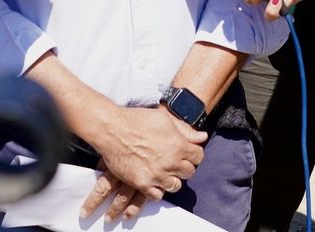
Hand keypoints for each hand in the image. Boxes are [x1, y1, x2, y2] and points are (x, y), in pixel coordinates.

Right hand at [82, 106, 206, 216]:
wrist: (112, 129)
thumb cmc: (137, 120)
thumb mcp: (164, 119)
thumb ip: (185, 130)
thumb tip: (202, 137)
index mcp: (179, 145)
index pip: (198, 157)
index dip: (193, 155)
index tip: (187, 154)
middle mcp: (171, 162)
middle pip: (188, 173)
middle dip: (183, 167)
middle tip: (174, 162)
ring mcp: (157, 175)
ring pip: (175, 186)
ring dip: (171, 179)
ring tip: (163, 172)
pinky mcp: (142, 184)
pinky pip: (157, 196)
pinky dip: (157, 190)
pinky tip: (152, 181)